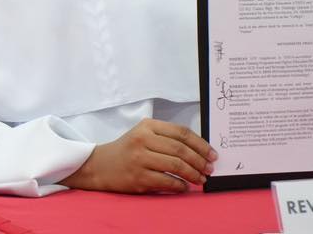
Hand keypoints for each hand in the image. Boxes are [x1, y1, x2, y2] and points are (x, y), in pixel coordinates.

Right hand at [62, 118, 216, 192]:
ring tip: (200, 179)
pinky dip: (180, 186)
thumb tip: (199, 150)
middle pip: (181, 150)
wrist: (101, 165)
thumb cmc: (128, 150)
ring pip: (176, 166)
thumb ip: (167, 138)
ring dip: (193, 174)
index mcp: (148, 126)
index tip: (212, 154)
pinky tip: (184, 187)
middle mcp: (143, 140)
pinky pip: (167, 182)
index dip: (201, 144)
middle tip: (209, 169)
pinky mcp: (139, 177)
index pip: (181, 133)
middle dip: (200, 161)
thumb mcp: (144, 134)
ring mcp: (140, 159)